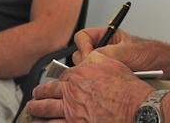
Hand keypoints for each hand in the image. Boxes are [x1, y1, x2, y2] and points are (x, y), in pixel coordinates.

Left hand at [28, 51, 153, 122]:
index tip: (54, 84)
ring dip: (36, 111)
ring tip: (33, 111)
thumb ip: (94, 59)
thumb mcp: (110, 63)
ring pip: (46, 111)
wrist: (136, 108)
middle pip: (47, 93)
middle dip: (38, 95)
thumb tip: (87, 57)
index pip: (60, 77)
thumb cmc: (127, 89)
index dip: (56, 81)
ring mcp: (72, 112)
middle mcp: (72, 93)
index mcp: (79, 76)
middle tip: (34, 97)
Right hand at [73, 27, 164, 72]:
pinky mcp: (111, 75)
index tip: (91, 56)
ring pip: (89, 67)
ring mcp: (107, 62)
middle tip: (99, 68)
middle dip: (88, 62)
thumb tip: (91, 59)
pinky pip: (98, 78)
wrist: (168, 66)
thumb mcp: (130, 52)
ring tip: (110, 75)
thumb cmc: (153, 54)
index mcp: (108, 35)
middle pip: (81, 53)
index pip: (83, 36)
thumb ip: (109, 53)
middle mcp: (105, 48)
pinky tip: (113, 82)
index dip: (84, 46)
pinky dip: (102, 80)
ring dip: (96, 72)